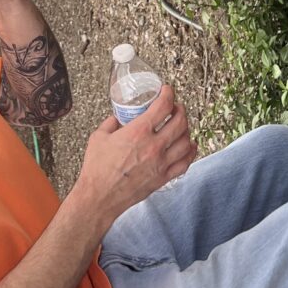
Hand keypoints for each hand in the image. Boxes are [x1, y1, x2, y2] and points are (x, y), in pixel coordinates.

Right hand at [71, 85, 196, 226]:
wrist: (100, 197)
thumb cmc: (97, 168)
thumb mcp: (98, 137)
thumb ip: (110, 124)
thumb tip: (117, 119)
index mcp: (138, 132)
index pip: (163, 106)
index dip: (168, 94)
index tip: (167, 90)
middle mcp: (154, 146)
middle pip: (180, 121)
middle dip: (180, 110)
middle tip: (176, 107)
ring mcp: (161, 163)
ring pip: (186, 141)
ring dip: (186, 129)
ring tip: (181, 125)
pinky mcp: (163, 178)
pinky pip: (185, 162)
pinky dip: (190, 151)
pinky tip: (189, 146)